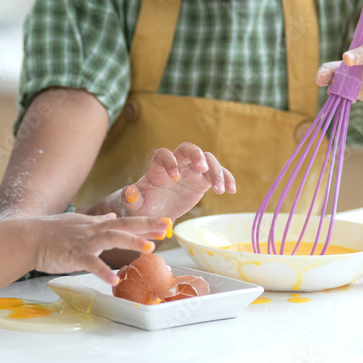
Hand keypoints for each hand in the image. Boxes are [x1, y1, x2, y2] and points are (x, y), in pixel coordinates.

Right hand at [26, 212, 168, 283]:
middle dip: (146, 226)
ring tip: (149, 248)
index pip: (124, 222)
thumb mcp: (78, 222)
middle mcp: (92, 229)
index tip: (165, 222)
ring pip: (110, 238)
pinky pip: (89, 263)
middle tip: (165, 228)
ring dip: (130, 241)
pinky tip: (114, 280)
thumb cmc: (51, 232)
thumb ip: (97, 220)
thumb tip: (112, 216)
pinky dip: (101, 271)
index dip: (145, 222)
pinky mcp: (72, 255)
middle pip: (123, 225)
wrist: (26, 237)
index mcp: (95, 224)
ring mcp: (83, 241)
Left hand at [120, 142, 235, 219]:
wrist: (156, 213)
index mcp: (158, 169)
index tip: (175, 178)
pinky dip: (226, 178)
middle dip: (196, 155)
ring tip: (220, 190)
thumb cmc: (145, 207)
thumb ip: (132, 199)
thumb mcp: (136, 207)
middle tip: (202, 167)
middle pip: (187, 149)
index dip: (170, 162)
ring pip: (207, 159)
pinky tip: (232, 191)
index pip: (163, 155)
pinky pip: (218, 173)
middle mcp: (176, 165)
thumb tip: (130, 192)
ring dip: (215, 170)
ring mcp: (191, 171)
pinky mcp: (203, 180)